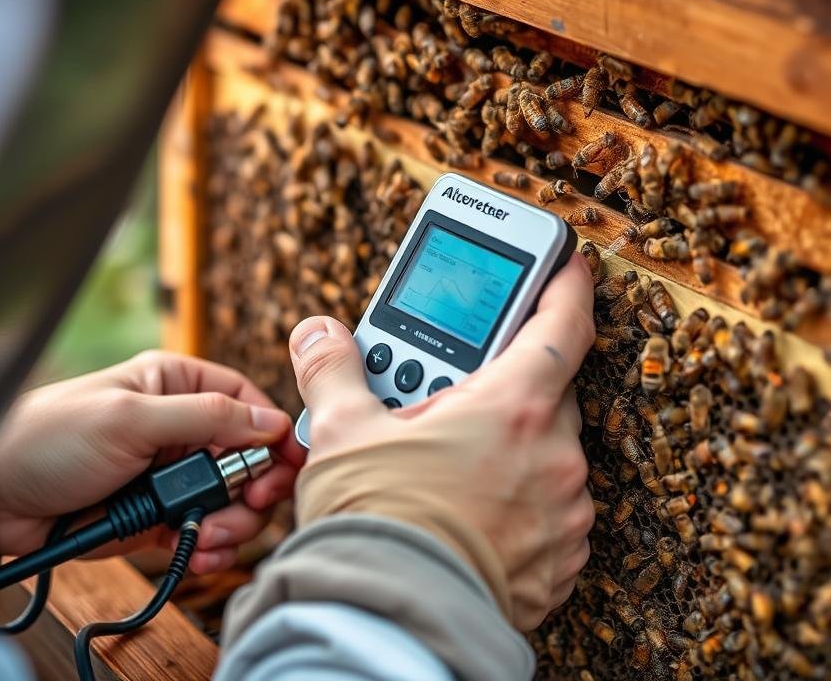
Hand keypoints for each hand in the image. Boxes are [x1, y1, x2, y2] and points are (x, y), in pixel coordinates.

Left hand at [0, 351, 304, 572]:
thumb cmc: (49, 437)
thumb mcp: (131, 418)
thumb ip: (205, 417)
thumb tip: (270, 422)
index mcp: (175, 385)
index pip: (246, 403)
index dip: (274, 433)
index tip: (292, 463)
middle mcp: (179, 427)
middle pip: (248, 458)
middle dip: (255, 487)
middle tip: (250, 506)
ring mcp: (168, 473)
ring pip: (231, 499)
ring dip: (231, 522)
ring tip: (209, 535)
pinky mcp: (155, 514)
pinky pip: (202, 529)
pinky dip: (210, 543)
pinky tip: (202, 549)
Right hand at [291, 254, 595, 629]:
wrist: (392, 620)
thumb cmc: (376, 524)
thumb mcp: (341, 433)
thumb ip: (334, 371)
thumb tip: (317, 334)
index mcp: (513, 409)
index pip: (562, 324)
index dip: (565, 286)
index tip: (567, 264)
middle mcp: (554, 457)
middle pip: (543, 393)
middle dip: (499, 387)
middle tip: (446, 398)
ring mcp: (565, 512)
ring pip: (545, 454)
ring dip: (507, 447)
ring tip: (443, 465)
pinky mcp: (562, 560)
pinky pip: (549, 509)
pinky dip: (517, 500)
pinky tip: (467, 511)